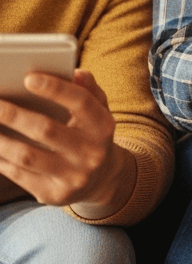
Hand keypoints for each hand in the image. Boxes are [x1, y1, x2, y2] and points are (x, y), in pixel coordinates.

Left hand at [0, 71, 129, 209]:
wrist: (102, 180)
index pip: (81, 103)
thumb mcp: (99, 112)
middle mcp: (92, 153)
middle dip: (13, 115)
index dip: (56, 89)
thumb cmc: (91, 135)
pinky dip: (0, 159)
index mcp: (104, 126)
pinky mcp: (54, 195)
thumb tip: (76, 72)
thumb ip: (89, 91)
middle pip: (46, 130)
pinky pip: (19, 175)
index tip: (29, 78)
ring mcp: (73, 177)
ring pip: (27, 156)